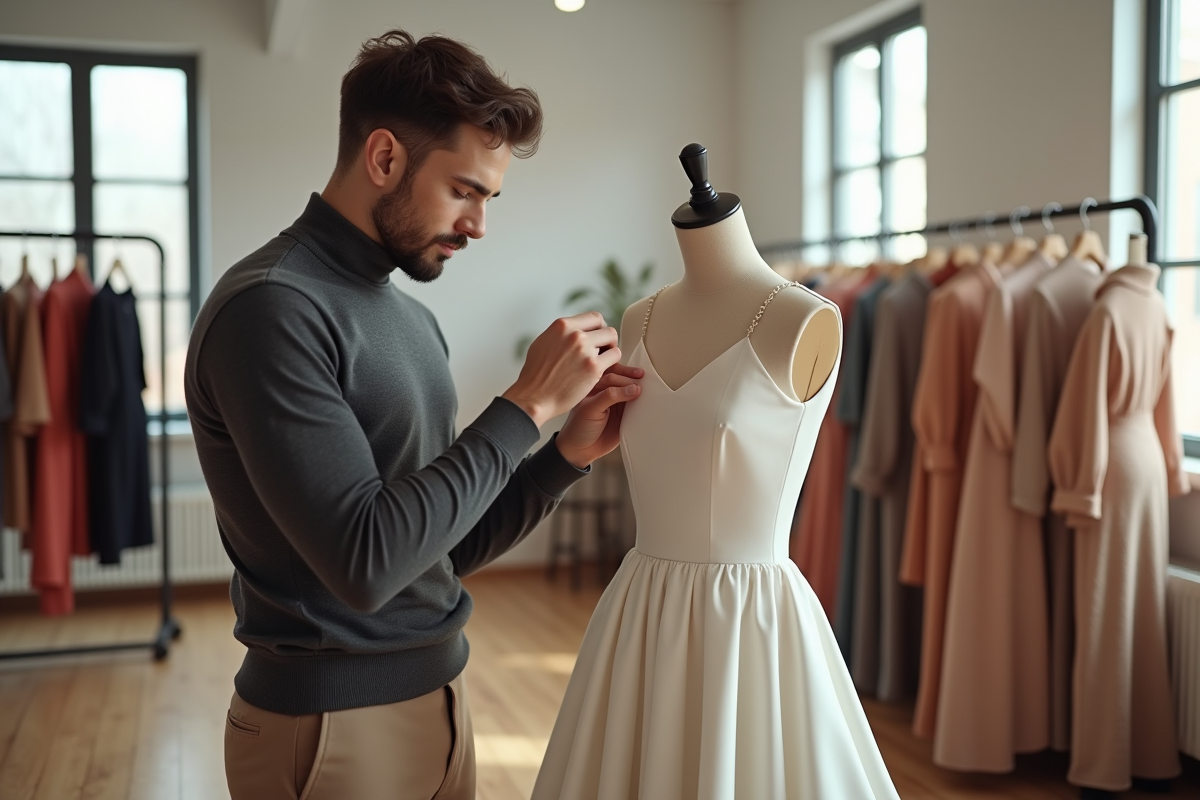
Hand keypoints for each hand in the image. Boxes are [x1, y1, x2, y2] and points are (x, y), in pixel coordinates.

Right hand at [502, 312, 621, 427]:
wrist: (534, 397)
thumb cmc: (535, 375)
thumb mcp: (543, 343)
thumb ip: (561, 334)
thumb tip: (574, 329)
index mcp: (562, 326)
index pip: (593, 317)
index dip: (598, 328)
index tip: (597, 338)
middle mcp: (574, 335)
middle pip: (606, 327)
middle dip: (606, 339)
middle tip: (602, 351)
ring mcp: (585, 350)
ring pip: (612, 340)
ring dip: (610, 349)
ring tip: (602, 361)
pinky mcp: (593, 367)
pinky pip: (615, 356)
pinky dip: (612, 362)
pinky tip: (602, 370)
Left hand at [555, 363, 643, 468]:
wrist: (580, 450)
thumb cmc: (577, 428)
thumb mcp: (590, 409)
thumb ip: (609, 396)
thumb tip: (632, 388)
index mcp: (594, 385)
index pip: (611, 373)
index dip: (623, 376)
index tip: (632, 383)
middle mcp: (607, 392)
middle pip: (623, 378)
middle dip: (632, 380)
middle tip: (640, 386)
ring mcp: (617, 403)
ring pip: (631, 390)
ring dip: (639, 389)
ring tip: (647, 390)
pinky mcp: (625, 416)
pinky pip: (636, 407)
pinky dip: (642, 404)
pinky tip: (646, 403)